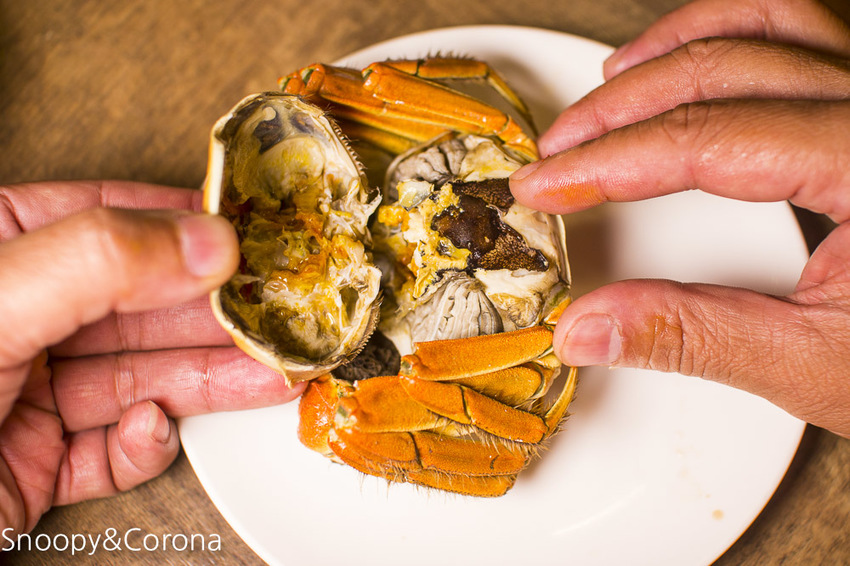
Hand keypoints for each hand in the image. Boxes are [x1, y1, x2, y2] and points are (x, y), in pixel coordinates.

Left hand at [0, 181, 303, 535]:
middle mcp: (20, 320)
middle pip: (143, 305)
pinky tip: (152, 431)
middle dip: (214, 315)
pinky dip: (143, 446)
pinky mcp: (40, 463)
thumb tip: (204, 240)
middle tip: (279, 314)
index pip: (110, 221)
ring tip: (272, 372)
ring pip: (143, 376)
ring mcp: (31, 394)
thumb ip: (97, 262)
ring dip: (208, 379)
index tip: (254, 235)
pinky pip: (114, 447)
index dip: (186, 226)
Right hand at [510, 0, 849, 435]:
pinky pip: (804, 25)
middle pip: (725, 66)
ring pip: (768, 19)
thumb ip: (693, 338)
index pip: (709, 140)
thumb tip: (588, 328)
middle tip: (559, 153)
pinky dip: (732, 32)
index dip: (610, 162)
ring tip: (608, 86)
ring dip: (672, 48)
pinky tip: (691, 62)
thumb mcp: (820, 367)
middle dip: (621, 109)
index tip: (547, 185)